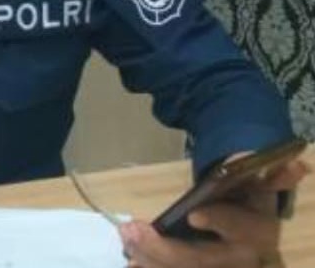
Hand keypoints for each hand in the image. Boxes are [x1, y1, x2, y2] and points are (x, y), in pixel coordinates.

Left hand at [118, 158, 310, 267]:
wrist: (244, 212)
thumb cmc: (247, 191)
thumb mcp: (259, 178)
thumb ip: (273, 173)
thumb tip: (296, 166)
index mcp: (259, 233)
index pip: (241, 231)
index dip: (220, 222)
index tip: (193, 214)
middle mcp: (240, 258)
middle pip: (202, 260)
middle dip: (166, 250)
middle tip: (134, 231)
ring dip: (153, 259)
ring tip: (126, 242)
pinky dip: (154, 267)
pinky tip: (132, 261)